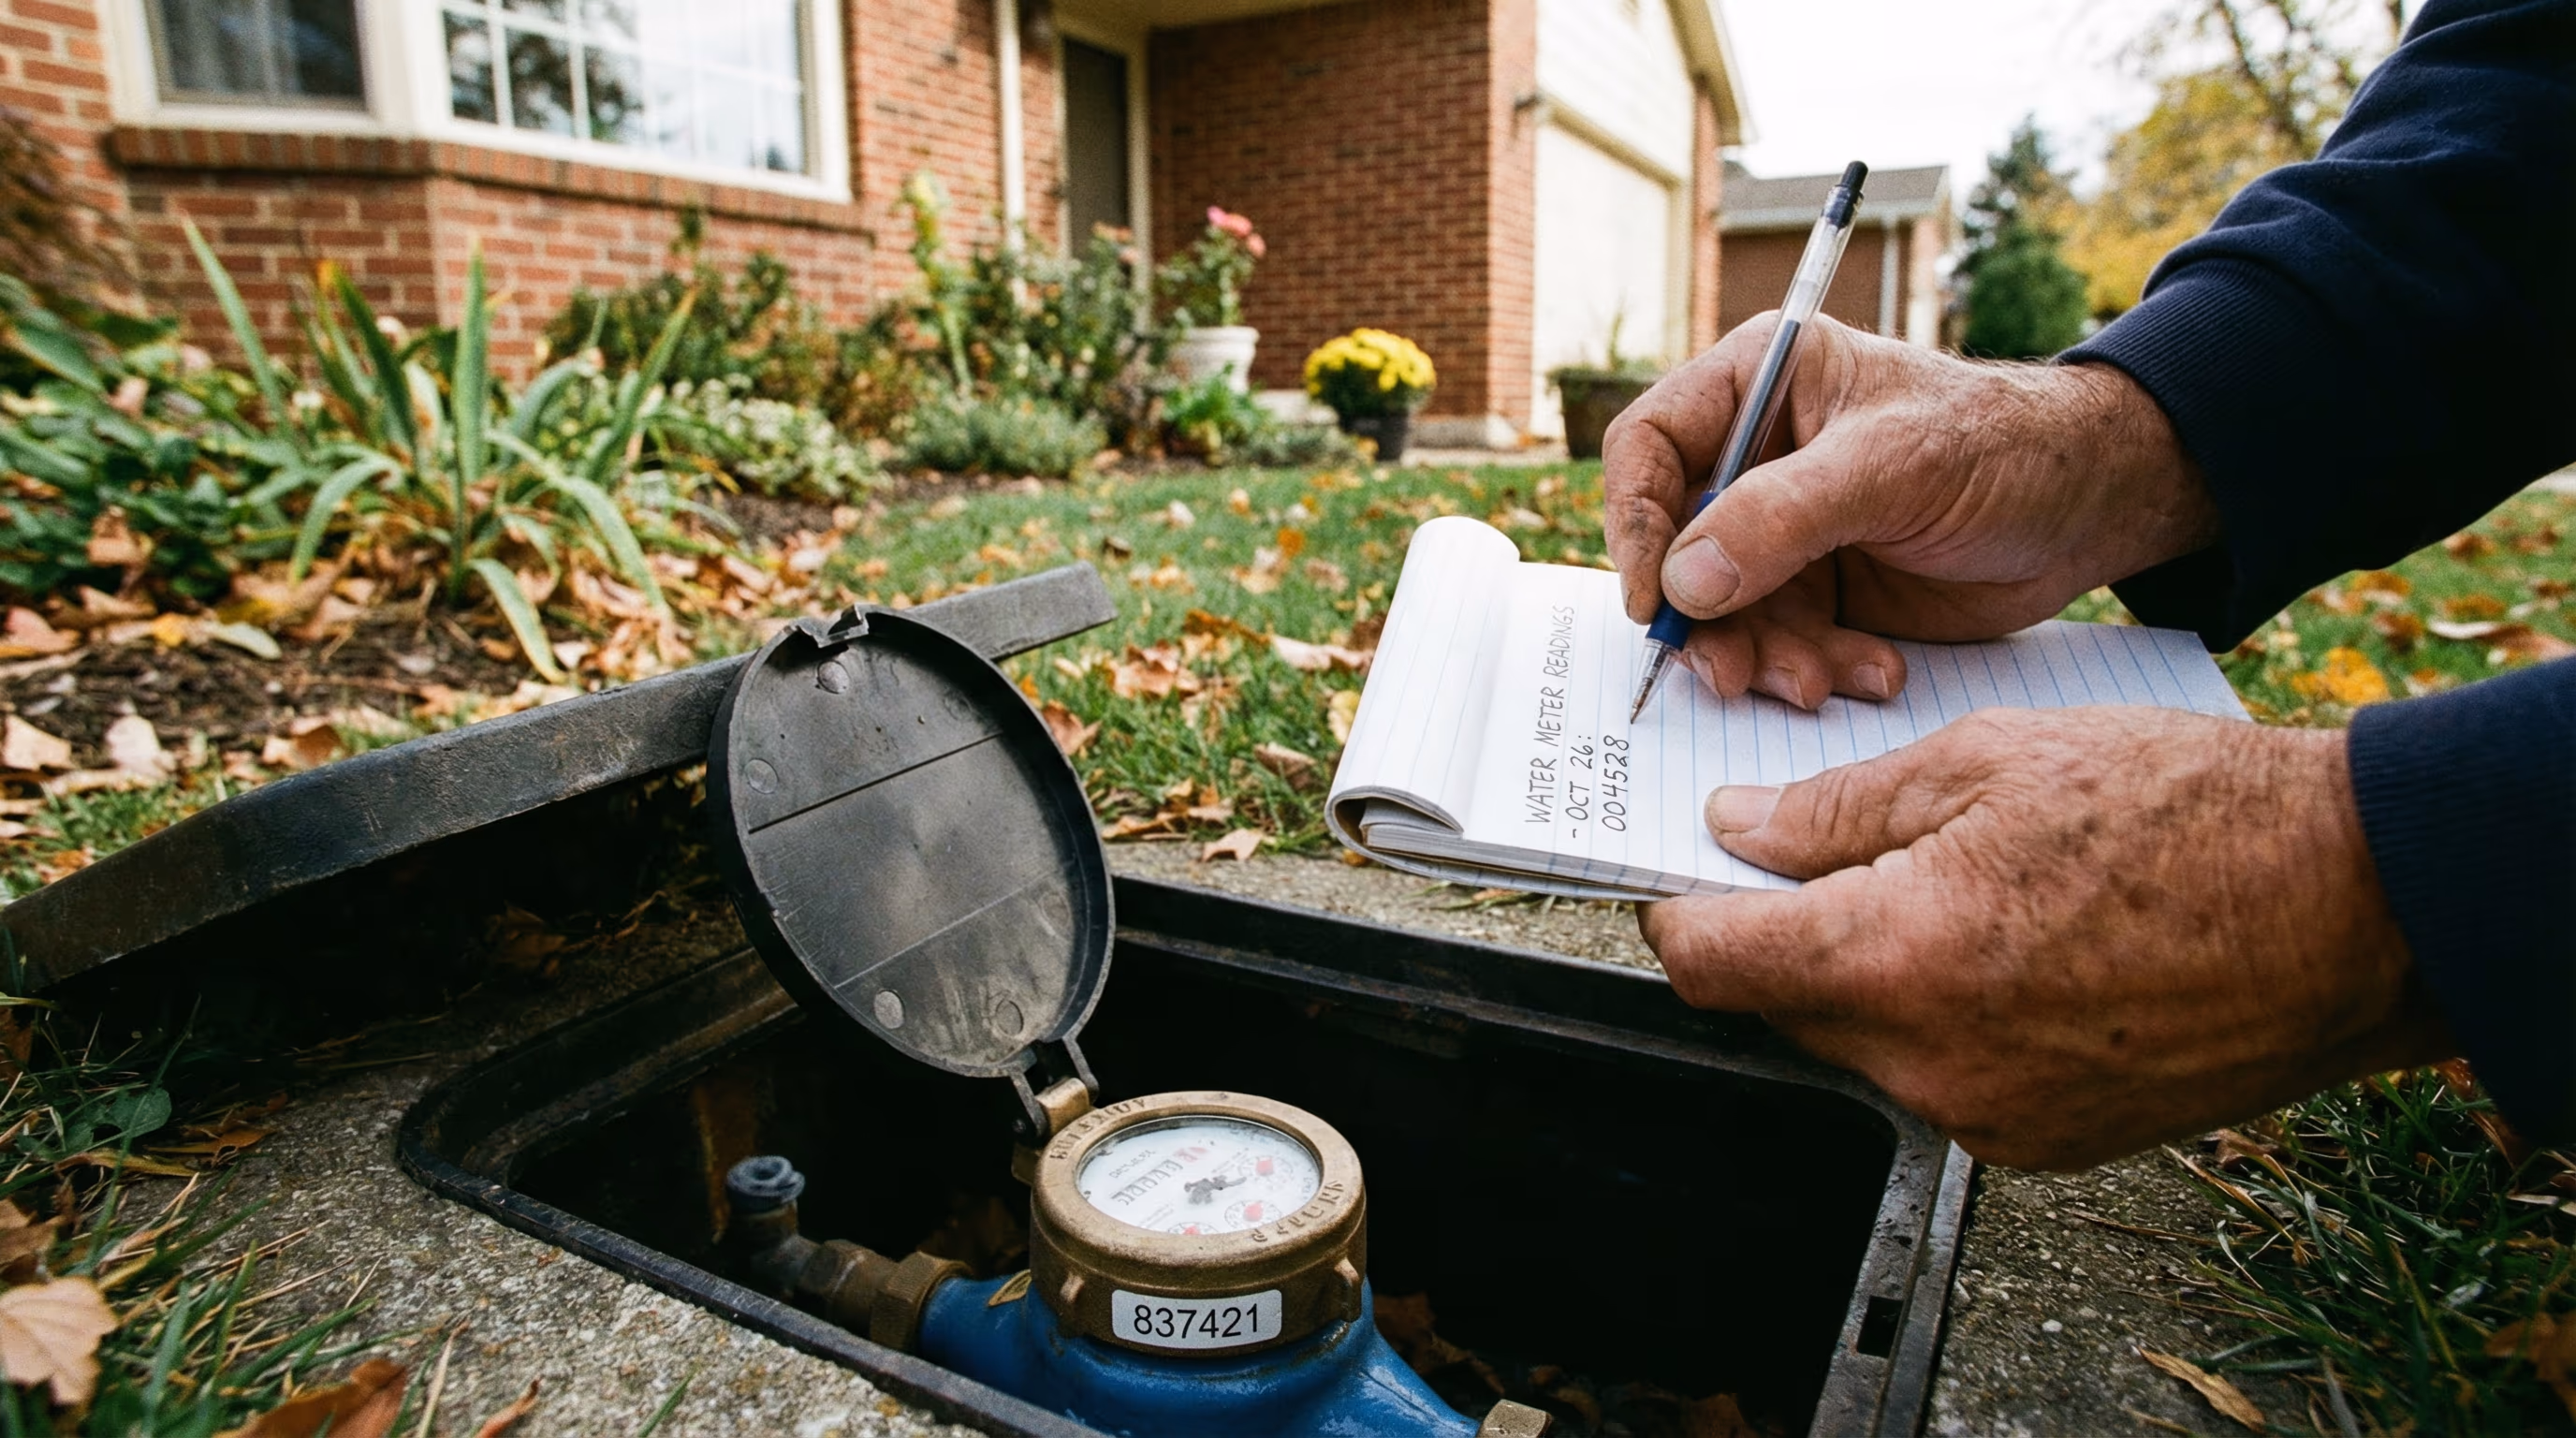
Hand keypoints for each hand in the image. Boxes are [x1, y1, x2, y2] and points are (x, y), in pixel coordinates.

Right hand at [1600, 316, 2220, 709]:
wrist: (2092, 508)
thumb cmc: (2002, 446)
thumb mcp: (1889, 468)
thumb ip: (1780, 519)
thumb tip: (1683, 582)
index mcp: (1759, 384)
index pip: (1650, 447)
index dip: (1634, 524)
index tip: (1654, 601)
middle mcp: (1757, 457)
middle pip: (1676, 546)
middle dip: (1707, 619)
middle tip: (1732, 674)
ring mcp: (1785, 530)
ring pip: (1724, 611)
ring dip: (1763, 658)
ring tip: (1818, 682)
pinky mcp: (1821, 591)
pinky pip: (1779, 645)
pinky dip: (1814, 671)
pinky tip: (1871, 673)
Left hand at [1638, 708, 2450, 1168]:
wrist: (2354, 905)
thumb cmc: (2184, 811)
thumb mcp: (1985, 760)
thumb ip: (1838, 809)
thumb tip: (1736, 833)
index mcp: (1895, 959)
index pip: (1711, 964)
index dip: (1674, 910)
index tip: (1677, 873)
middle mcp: (1929, 1063)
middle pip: (1784, 1006)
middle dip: (1782, 933)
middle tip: (1821, 851)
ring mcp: (1990, 1118)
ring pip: (1864, 1043)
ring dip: (1869, 973)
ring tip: (1945, 885)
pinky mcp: (2047, 1143)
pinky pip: (1944, 1076)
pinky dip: (1944, 1016)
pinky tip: (2009, 944)